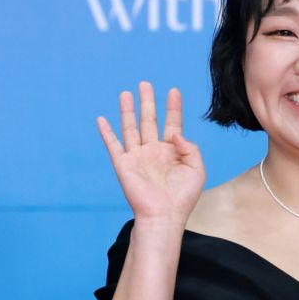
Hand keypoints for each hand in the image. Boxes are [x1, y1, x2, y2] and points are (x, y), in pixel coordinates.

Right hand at [96, 81, 205, 228]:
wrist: (163, 216)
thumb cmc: (182, 197)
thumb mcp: (197, 170)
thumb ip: (190, 148)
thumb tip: (175, 133)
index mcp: (172, 153)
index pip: (173, 124)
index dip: (173, 108)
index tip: (174, 91)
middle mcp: (154, 152)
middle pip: (150, 121)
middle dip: (148, 102)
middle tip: (146, 84)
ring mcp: (138, 157)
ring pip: (131, 128)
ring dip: (128, 111)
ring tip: (126, 93)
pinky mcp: (123, 165)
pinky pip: (113, 145)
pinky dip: (106, 133)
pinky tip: (101, 119)